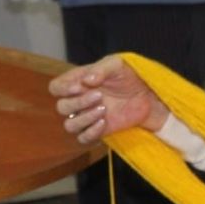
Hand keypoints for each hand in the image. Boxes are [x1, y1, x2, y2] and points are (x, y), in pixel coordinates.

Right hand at [48, 54, 169, 144]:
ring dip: (84, 118)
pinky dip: (91, 132)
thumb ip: (100, 69)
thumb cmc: (129, 75)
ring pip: (69, 125)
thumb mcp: (117, 65)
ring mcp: (86, 116)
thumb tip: (86, 80)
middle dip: (78, 103)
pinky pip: (83, 138)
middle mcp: (78, 100)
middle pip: (61, 107)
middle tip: (99, 96)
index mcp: (77, 81)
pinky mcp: (97, 131)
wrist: (148, 95)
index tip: (78, 87)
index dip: (62, 89)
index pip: (55, 88)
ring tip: (103, 110)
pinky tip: (104, 122)